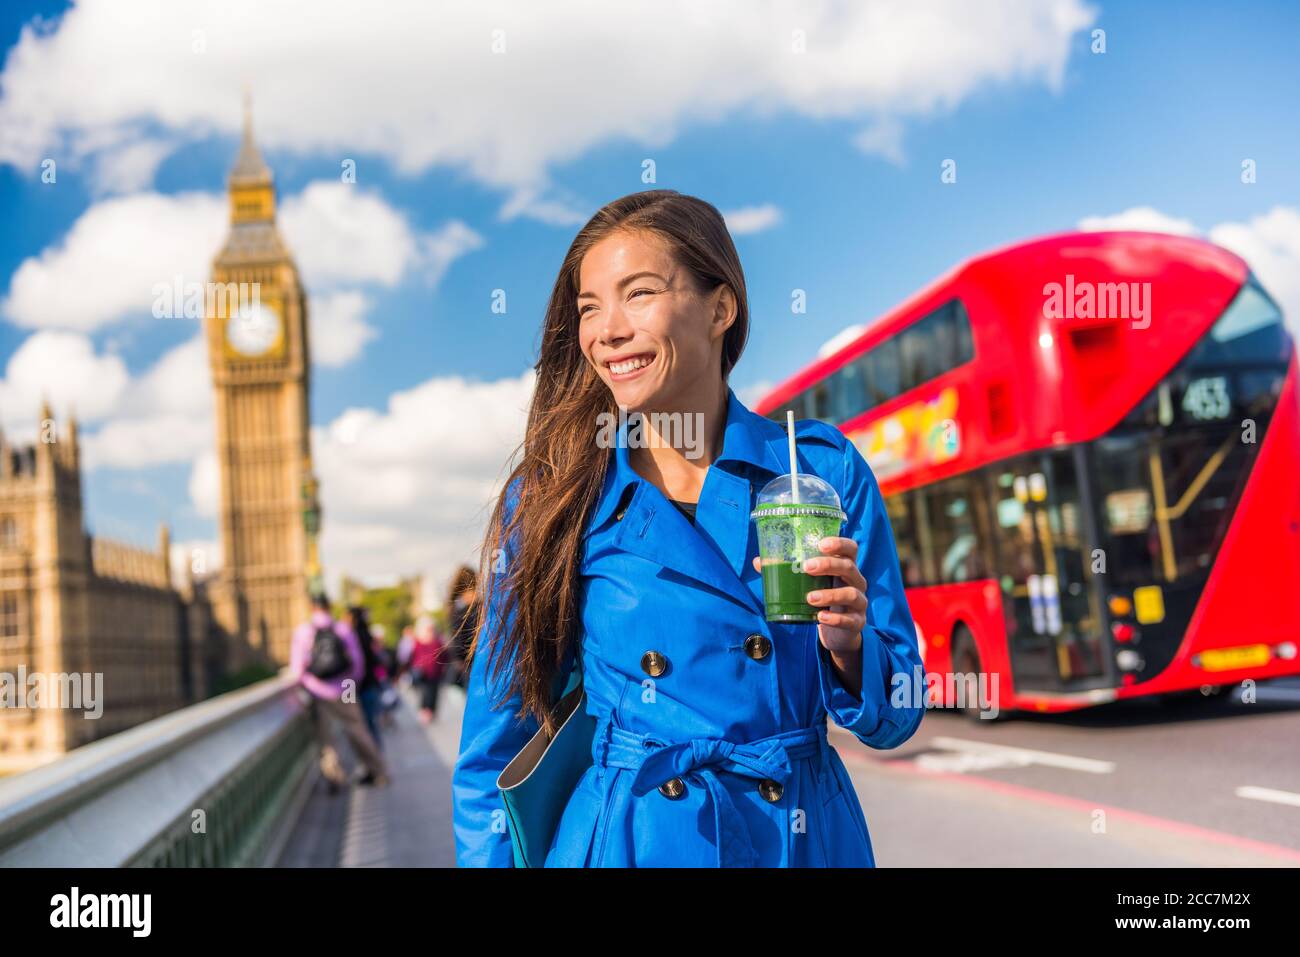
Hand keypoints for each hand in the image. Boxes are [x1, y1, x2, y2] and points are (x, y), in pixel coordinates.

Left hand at [750, 535, 867, 653]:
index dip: (839, 543)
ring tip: (809, 598)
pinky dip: (834, 618)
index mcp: (845, 567)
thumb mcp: (809, 584)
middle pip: (849, 567)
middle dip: (828, 565)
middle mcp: (856, 581)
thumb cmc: (823, 599)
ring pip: (851, 594)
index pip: (850, 548)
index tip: (821, 544)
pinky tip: (820, 617)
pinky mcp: (857, 622)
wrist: (838, 632)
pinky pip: (849, 619)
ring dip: (830, 595)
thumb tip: (758, 562)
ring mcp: (859, 602)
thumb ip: (787, 572)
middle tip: (806, 567)